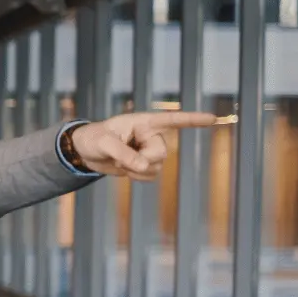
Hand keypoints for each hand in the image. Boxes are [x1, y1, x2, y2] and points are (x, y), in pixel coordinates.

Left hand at [71, 111, 216, 179]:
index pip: (173, 120)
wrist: (84, 152)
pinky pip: (150, 176)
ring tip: (121, 162)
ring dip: (137, 170)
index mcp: (144, 122)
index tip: (213, 119)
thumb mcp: (104, 144)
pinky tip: (125, 169)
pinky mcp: (145, 164)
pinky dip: (137, 177)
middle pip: (161, 154)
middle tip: (122, 159)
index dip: (193, 120)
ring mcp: (149, 151)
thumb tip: (144, 166)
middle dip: (142, 161)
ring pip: (157, 167)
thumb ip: (124, 154)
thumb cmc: (93, 139)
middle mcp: (151, 135)